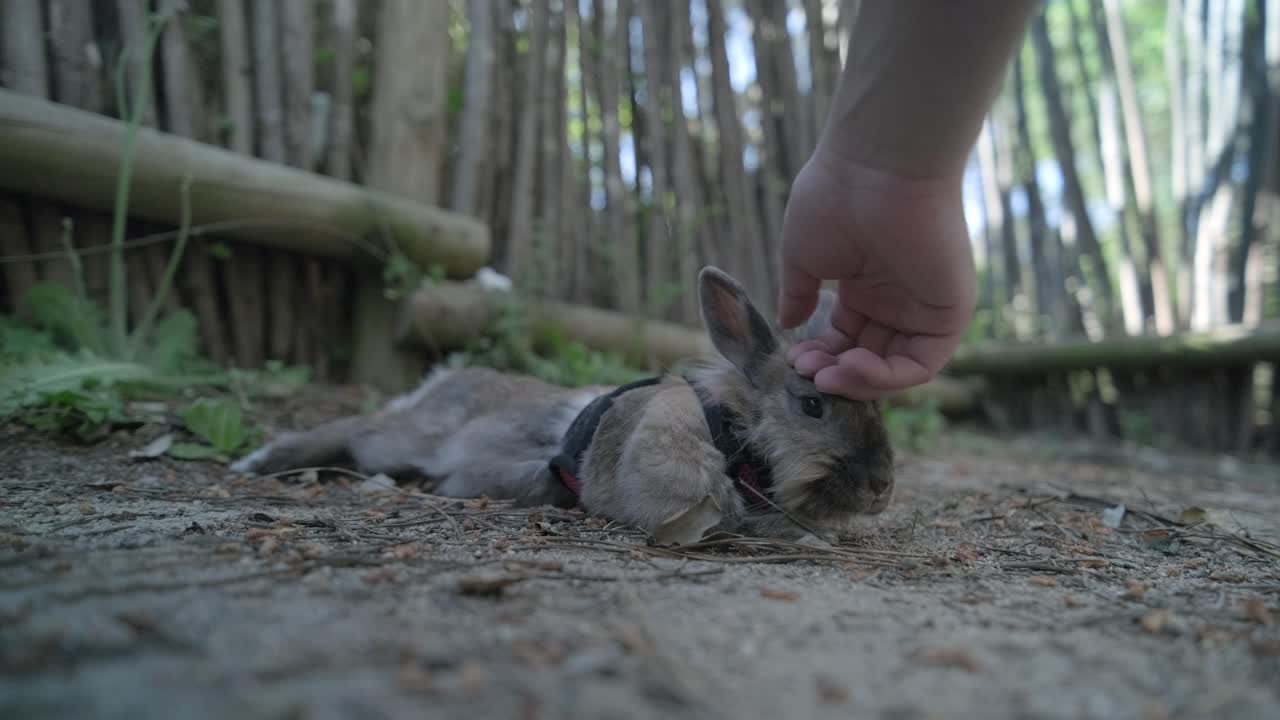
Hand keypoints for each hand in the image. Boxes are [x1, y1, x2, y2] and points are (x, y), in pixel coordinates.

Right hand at [778, 151, 977, 400]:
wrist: (874, 166)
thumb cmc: (834, 198)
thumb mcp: (803, 256)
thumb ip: (798, 293)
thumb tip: (788, 323)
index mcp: (867, 285)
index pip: (848, 339)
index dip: (821, 356)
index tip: (793, 360)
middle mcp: (897, 298)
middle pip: (871, 358)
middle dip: (836, 373)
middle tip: (806, 374)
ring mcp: (924, 306)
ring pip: (896, 368)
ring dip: (859, 381)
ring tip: (825, 376)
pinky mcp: (949, 312)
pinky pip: (922, 363)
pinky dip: (888, 377)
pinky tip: (851, 366)